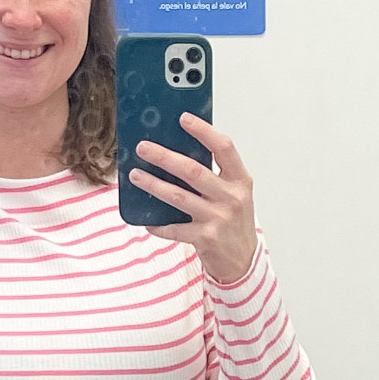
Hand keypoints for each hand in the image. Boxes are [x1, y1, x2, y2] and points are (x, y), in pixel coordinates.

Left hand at [130, 115, 259, 284]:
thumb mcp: (233, 194)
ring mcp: (218, 218)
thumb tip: (176, 152)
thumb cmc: (233, 221)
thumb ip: (214, 175)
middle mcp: (231, 197)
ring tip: (135, 175)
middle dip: (164, 157)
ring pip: (178, 197)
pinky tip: (146, 219)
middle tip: (143, 148)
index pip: (224, 148)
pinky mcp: (205, 238)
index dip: (204, 131)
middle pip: (193, 171)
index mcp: (240, 180)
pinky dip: (158, 223)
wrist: (243, 261)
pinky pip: (174, 228)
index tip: (183, 118)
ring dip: (153, 185)